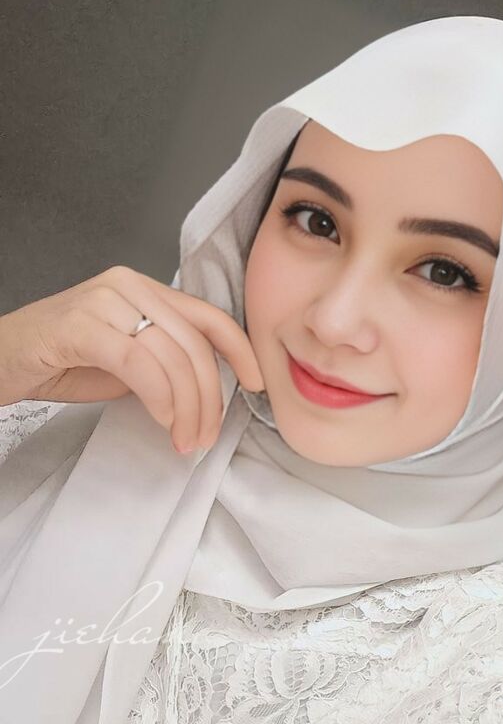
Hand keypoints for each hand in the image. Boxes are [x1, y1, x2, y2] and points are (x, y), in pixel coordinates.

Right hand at [0, 264, 264, 453]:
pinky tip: (162, 420)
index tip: (257, 384)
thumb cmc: (62, 360)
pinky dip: (159, 397)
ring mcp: (105, 301)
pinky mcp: (81, 325)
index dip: (239, 351)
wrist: (1, 359)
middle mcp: (129, 285)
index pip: (208, 315)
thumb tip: (208, 389)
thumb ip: (165, 359)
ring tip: (183, 438)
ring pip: (171, 355)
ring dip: (186, 407)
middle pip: (193, 343)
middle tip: (205, 435)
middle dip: (209, 397)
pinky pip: (139, 363)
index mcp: (145, 288)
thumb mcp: (128, 357)